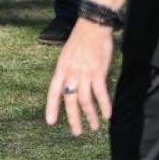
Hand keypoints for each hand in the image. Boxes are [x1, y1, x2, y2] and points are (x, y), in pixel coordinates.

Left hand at [45, 19, 115, 135]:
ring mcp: (84, 73)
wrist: (92, 27)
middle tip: (76, 132)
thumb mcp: (67, 56)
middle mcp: (70, 73)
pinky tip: (108, 115)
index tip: (50, 122)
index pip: (53, 91)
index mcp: (61, 69)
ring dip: (91, 116)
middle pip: (70, 100)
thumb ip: (68, 71)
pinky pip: (101, 93)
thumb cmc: (80, 40)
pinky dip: (105, 105)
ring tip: (94, 127)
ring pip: (85, 100)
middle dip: (73, 118)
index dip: (51, 107)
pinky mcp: (98, 72)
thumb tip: (70, 86)